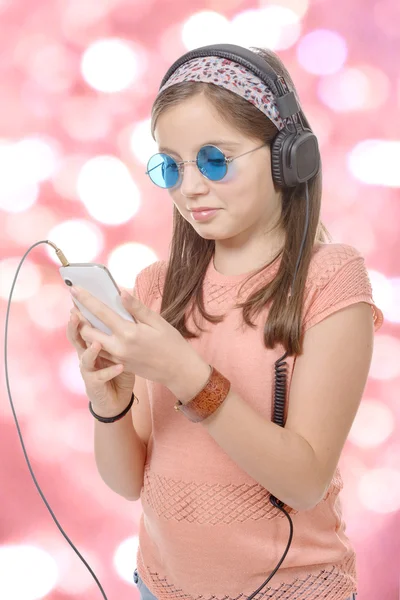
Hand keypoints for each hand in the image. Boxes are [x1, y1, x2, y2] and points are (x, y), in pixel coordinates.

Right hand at [66, 308, 134, 416]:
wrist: (118, 398)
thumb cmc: (120, 368)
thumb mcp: (121, 346)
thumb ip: (119, 328)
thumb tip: (122, 307)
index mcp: (93, 342)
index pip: (84, 324)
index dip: (79, 312)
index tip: (78, 298)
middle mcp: (87, 355)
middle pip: (77, 338)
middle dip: (75, 327)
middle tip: (76, 314)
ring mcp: (89, 370)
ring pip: (85, 358)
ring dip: (90, 350)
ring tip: (97, 342)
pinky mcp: (95, 384)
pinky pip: (100, 376)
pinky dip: (109, 371)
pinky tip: (120, 366)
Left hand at [70, 286, 209, 397]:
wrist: (178, 370)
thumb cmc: (171, 343)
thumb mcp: (157, 321)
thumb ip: (136, 308)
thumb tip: (120, 293)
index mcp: (128, 332)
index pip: (101, 312)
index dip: (86, 299)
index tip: (74, 289)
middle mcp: (119, 347)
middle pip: (87, 331)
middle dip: (80, 317)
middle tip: (76, 305)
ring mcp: (118, 358)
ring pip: (91, 344)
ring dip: (85, 330)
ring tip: (84, 317)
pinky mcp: (120, 365)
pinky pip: (101, 353)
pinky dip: (95, 342)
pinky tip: (98, 332)